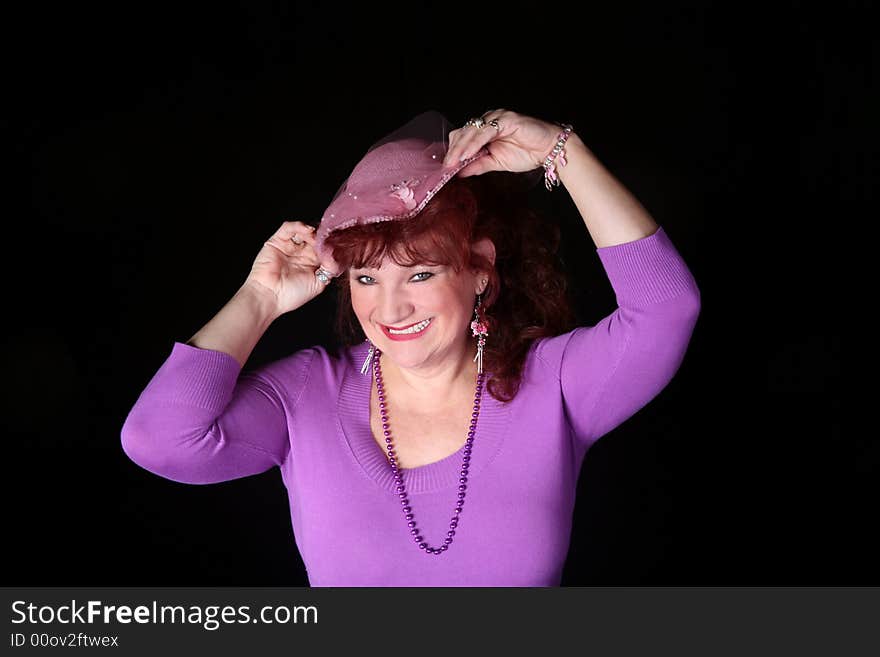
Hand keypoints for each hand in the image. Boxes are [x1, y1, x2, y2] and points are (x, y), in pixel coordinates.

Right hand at [244, 221, 341, 316]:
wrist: (270, 296)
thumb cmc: (292, 295)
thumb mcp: (319, 283)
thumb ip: (330, 269)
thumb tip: (338, 256)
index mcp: (312, 263)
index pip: (325, 248)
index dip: (332, 245)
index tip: (340, 244)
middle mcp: (301, 253)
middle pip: (316, 238)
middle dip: (324, 236)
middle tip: (330, 236)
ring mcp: (289, 246)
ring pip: (304, 231)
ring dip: (313, 232)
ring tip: (317, 237)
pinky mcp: (277, 241)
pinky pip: (289, 228)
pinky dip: (299, 226)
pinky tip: (308, 231)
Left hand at [442, 109, 560, 177]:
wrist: (549, 150)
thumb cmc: (527, 153)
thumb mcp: (496, 162)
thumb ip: (478, 164)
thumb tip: (459, 172)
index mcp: (485, 129)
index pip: (463, 137)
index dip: (453, 150)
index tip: (445, 166)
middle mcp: (489, 120)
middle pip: (464, 132)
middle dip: (454, 150)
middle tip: (446, 165)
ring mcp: (497, 118)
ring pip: (472, 130)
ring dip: (461, 147)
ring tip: (454, 161)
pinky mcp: (506, 119)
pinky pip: (486, 131)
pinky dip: (475, 143)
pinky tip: (468, 154)